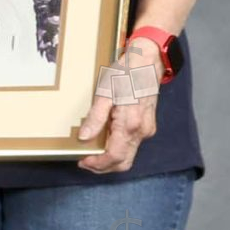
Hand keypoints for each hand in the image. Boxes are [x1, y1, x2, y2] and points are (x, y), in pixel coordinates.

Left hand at [75, 36, 163, 172]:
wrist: (146, 63)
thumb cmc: (125, 74)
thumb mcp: (104, 93)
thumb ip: (95, 118)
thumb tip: (84, 138)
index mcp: (130, 124)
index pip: (115, 157)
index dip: (97, 164)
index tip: (82, 161)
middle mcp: (142, 131)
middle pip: (124, 162)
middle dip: (103, 167)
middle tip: (85, 161)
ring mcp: (147, 129)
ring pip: (129, 156)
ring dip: (110, 159)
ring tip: (92, 152)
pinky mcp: (147, 125)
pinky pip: (132, 145)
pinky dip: (118, 149)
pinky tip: (105, 141)